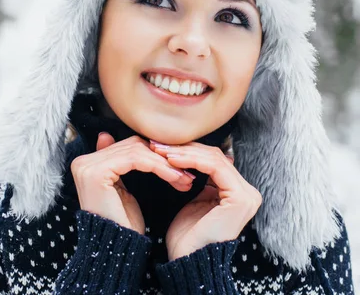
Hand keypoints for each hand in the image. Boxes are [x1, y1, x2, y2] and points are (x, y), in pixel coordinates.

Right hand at [70, 133, 194, 234]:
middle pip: (132, 145)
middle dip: (163, 158)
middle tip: (186, 172)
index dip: (155, 154)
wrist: (117, 252)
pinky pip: (136, 159)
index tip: (180, 166)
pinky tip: (175, 177)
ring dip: (165, 163)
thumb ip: (118, 162)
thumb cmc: (123, 224)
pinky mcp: (97, 173)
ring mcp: (87, 166)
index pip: (127, 146)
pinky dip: (159, 167)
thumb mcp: (122, 189)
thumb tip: (107, 134)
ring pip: (137, 150)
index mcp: (86, 163)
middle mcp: (82, 162)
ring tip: (185, 177)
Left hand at [149, 140, 261, 259]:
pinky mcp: (240, 197)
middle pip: (214, 156)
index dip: (188, 150)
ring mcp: (247, 195)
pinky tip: (171, 160)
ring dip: (184, 152)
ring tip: (161, 151)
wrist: (188, 261)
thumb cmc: (188, 235)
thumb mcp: (197, 200)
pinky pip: (214, 167)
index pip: (214, 160)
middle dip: (185, 148)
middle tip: (158, 145)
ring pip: (213, 158)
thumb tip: (195, 153)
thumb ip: (202, 180)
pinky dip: (191, 160)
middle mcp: (248, 192)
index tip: (162, 147)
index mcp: (239, 192)